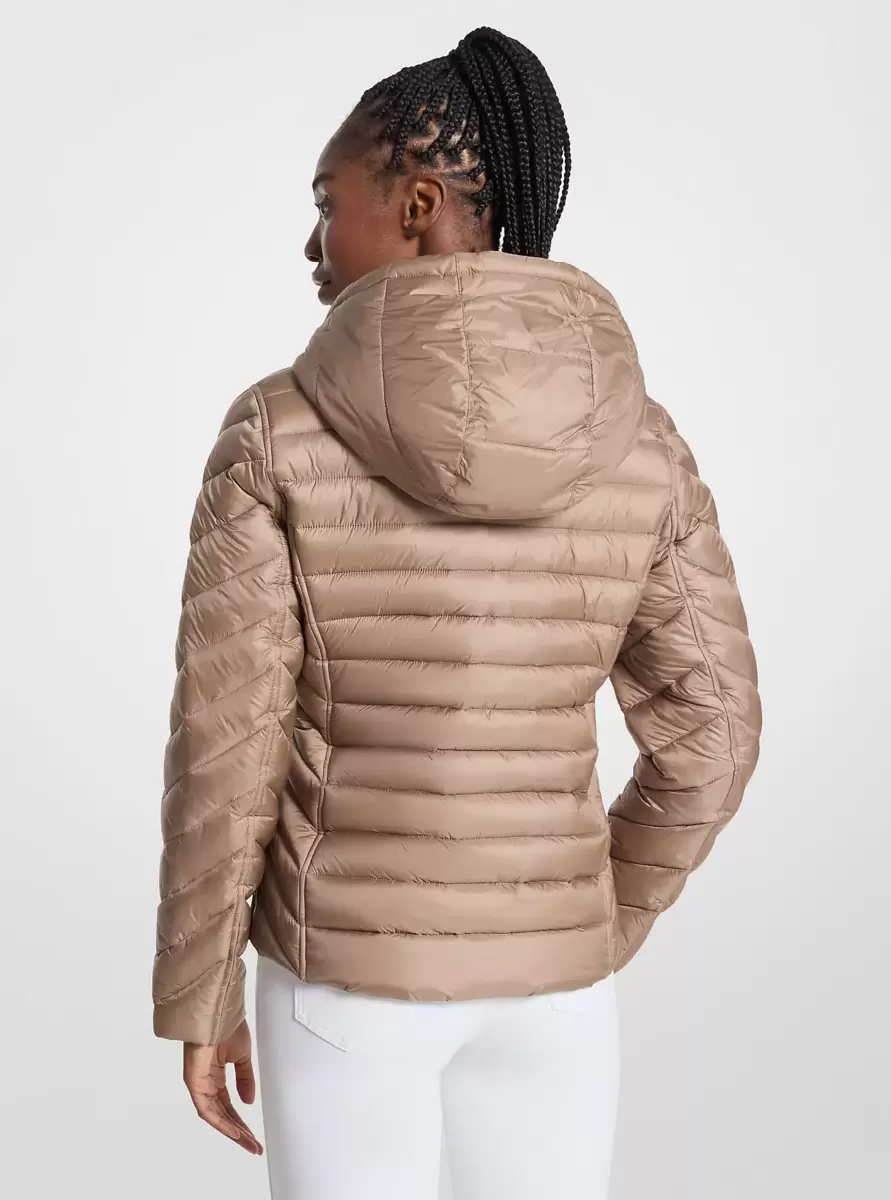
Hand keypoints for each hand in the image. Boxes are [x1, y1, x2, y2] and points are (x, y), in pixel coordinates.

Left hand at [183, 1019, 263, 1154]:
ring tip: (247, 1143)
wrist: (219, 1010)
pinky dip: (220, 1121)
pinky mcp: (194, 1082)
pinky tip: (233, 1131)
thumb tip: (248, 1101)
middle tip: (253, 1146)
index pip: (228, 1106)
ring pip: (215, 1116)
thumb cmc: (227, 1026)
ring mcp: (199, 1083)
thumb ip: (244, 1080)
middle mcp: (206, 1082)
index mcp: (215, 1076)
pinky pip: (207, 1109)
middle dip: (239, 1132)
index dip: (241, 1122)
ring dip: (231, 1131)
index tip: (253, 1136)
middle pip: (222, 1115)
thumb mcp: (242, 1057)